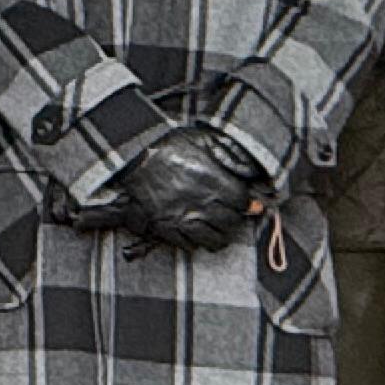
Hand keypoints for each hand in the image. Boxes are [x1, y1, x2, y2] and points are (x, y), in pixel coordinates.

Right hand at [123, 126, 264, 251]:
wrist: (132, 157)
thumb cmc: (166, 145)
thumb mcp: (199, 140)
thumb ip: (223, 153)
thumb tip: (244, 165)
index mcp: (213, 181)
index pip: (242, 201)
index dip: (249, 204)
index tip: (252, 205)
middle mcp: (202, 203)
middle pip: (231, 223)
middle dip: (236, 220)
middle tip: (234, 216)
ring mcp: (183, 218)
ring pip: (213, 240)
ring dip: (219, 236)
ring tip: (219, 231)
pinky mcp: (166, 227)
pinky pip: (188, 244)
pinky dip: (195, 241)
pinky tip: (196, 233)